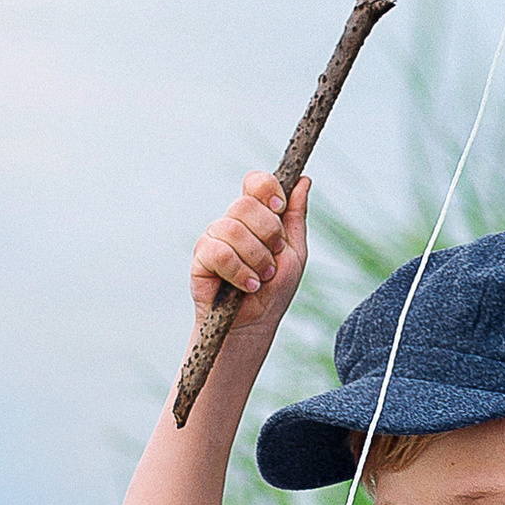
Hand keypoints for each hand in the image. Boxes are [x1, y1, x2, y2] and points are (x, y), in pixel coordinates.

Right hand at [190, 172, 309, 347]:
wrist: (255, 324)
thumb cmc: (274, 290)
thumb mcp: (294, 252)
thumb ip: (296, 217)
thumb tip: (303, 180)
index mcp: (256, 216)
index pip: (256, 183)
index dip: (267, 189)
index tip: (279, 208)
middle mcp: (232, 221)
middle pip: (246, 205)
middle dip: (268, 235)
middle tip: (272, 261)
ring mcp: (214, 237)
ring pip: (234, 229)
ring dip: (256, 259)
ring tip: (261, 278)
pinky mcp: (201, 258)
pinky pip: (220, 253)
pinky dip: (239, 272)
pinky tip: (247, 286)